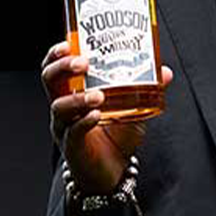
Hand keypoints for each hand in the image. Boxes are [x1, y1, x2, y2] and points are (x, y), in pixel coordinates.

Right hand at [41, 41, 172, 196]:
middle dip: (63, 67)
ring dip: (77, 98)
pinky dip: (84, 121)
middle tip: (84, 62)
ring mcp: (64, 127)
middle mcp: (63, 107)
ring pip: (59, 107)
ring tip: (97, 95)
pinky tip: (96, 116)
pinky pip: (73, 131)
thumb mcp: (133, 108)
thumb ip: (146, 90)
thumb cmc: (115, 137)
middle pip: (49, 80)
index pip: (54, 67)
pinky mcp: (72, 146)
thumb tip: (166, 72)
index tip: (69, 42)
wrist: (112, 172)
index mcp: (71, 92)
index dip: (56, 53)